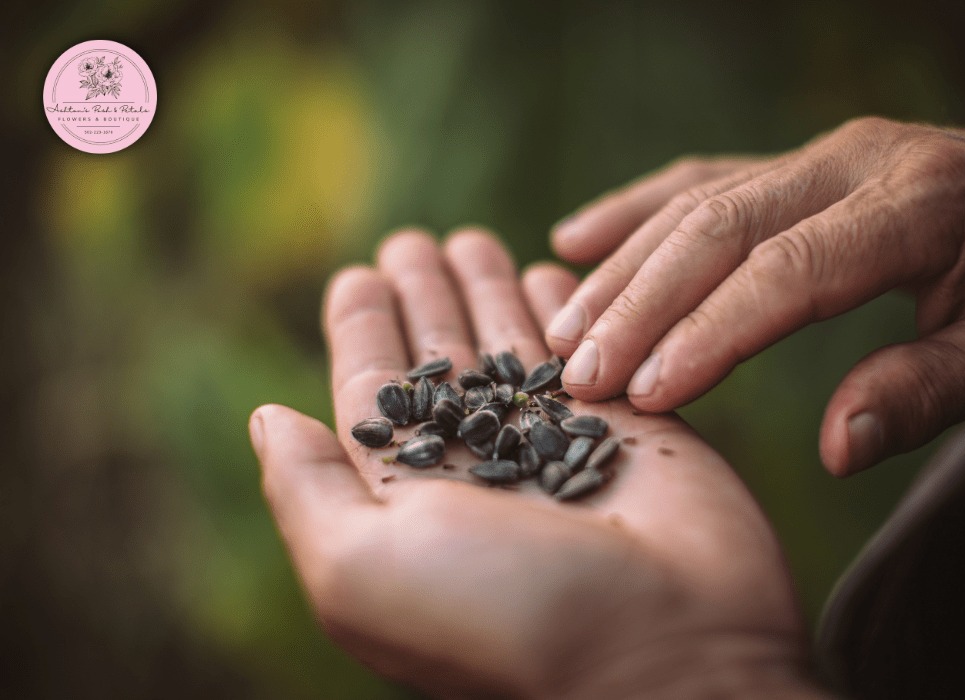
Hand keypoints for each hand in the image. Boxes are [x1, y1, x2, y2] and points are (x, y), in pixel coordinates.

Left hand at [249, 230, 826, 697]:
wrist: (667, 650)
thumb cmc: (503, 613)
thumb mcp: (360, 567)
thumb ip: (307, 489)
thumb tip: (268, 418)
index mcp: (412, 494)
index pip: (377, 393)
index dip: (364, 331)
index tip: (357, 275)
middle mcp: (481, 465)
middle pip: (444, 357)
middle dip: (426, 297)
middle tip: (412, 240)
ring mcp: (558, 443)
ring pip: (512, 347)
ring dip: (490, 290)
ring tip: (471, 238)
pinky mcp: (630, 426)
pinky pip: (592, 348)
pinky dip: (569, 308)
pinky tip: (549, 270)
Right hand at [546, 118, 964, 474]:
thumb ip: (928, 392)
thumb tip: (835, 446)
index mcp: (921, 204)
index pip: (791, 270)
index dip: (712, 332)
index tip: (648, 393)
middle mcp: (855, 161)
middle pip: (719, 228)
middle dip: (640, 305)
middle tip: (579, 372)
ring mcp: (816, 155)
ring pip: (695, 203)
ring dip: (622, 268)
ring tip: (561, 331)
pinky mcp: (791, 164)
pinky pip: (697, 179)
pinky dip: (632, 210)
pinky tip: (575, 240)